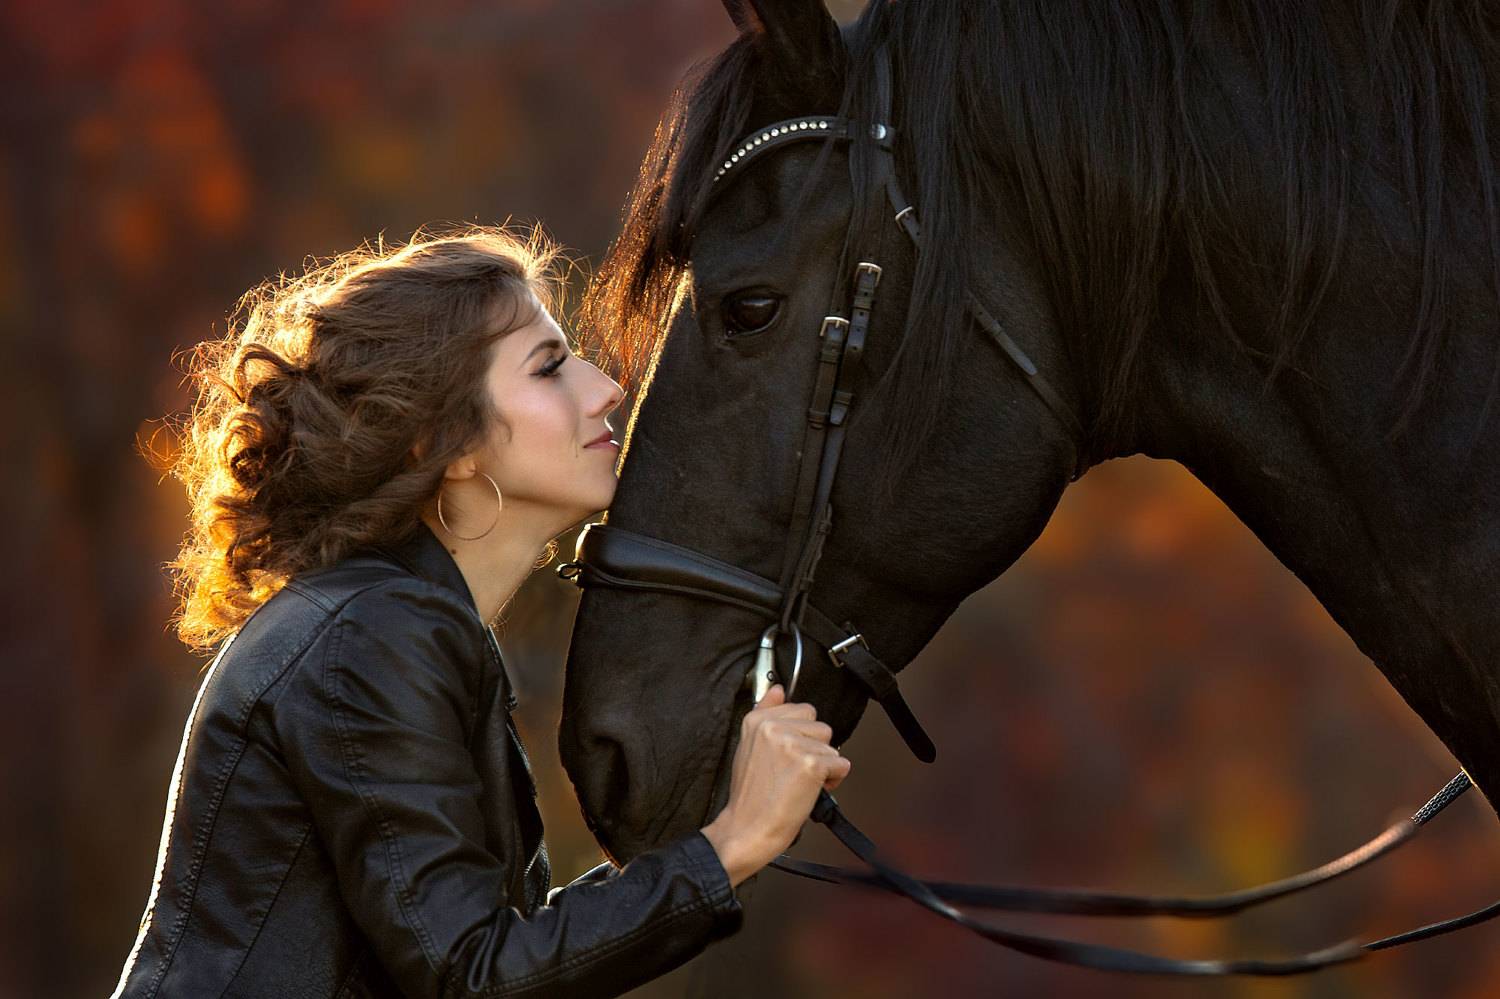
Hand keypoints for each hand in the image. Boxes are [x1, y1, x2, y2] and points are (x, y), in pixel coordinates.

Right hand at [701, 685, 851, 888]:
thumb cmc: (749, 796)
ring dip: (824, 766)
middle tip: (794, 771)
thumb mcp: (748, 747)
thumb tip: (778, 689)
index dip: (801, 736)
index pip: (801, 709)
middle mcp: (773, 727)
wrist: (747, 829)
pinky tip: (810, 791)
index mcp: (757, 720)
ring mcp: (792, 744)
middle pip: (820, 725)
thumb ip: (765, 713)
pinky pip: (841, 765)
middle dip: (815, 748)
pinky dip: (833, 781)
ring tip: (800, 782)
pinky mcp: (810, 764)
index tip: (788, 755)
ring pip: (832, 745)